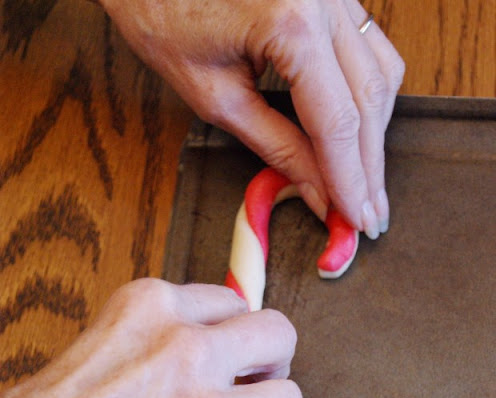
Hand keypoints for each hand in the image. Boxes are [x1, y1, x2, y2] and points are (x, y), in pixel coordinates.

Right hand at [0, 279, 304, 397]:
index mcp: (150, 309)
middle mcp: (187, 352)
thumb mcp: (89, 346)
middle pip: (278, 335)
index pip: (231, 301)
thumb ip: (148, 340)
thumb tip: (188, 352)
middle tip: (256, 383)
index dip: (234, 332)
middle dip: (272, 361)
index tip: (233, 351)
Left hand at [100, 0, 403, 236]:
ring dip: (374, 134)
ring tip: (365, 183)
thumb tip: (316, 189)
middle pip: (368, 100)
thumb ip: (275, 146)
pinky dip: (367, 97)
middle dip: (369, 167)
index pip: (337, 122)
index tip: (356, 220)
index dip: (350, 180)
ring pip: (381, 74)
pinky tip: (360, 131)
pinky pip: (370, 50)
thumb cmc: (163, 13)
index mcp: (292, 22)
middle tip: (370, 215)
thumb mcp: (214, 95)